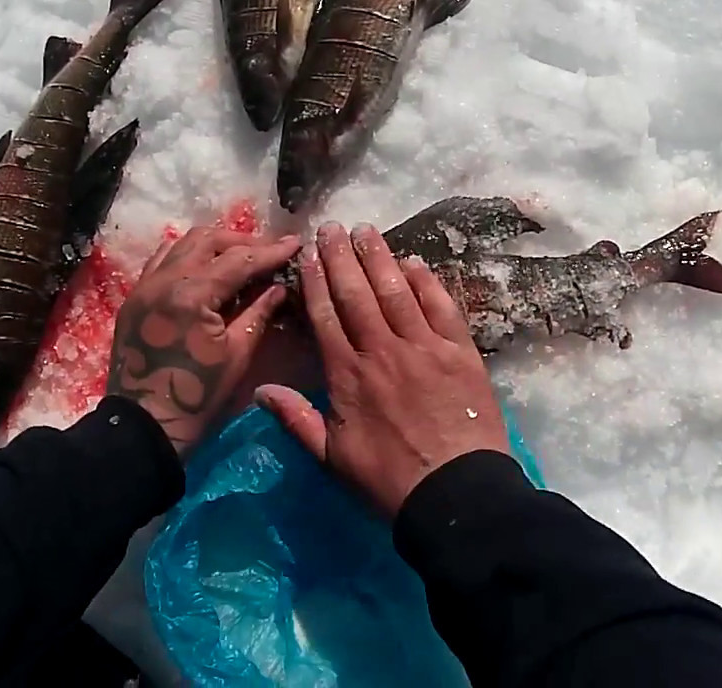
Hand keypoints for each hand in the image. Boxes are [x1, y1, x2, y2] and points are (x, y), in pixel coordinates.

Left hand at [107, 227, 299, 454]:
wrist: (146, 425)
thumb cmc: (199, 396)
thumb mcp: (238, 354)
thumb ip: (259, 311)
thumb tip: (279, 285)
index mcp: (191, 293)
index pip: (238, 259)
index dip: (270, 251)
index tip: (296, 244)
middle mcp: (163, 279)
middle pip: (207, 240)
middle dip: (242, 242)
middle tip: (270, 252)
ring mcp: (144, 286)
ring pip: (181, 245)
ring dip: (213, 245)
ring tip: (240, 258)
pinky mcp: (135, 298)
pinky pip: (162, 261)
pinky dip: (187, 257)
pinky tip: (206, 270)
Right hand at [255, 222, 510, 516]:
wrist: (454, 494)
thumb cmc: (388, 481)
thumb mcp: (331, 458)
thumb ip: (296, 419)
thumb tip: (261, 389)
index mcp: (347, 376)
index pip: (326, 316)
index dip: (316, 281)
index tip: (307, 253)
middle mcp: (383, 351)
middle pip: (358, 294)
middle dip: (342, 257)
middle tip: (331, 227)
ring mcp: (425, 348)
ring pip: (397, 292)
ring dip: (380, 258)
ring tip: (366, 231)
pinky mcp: (461, 354)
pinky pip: (441, 307)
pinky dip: (426, 282)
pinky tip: (414, 263)